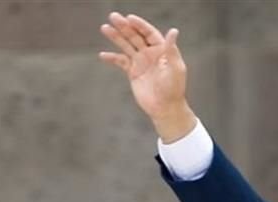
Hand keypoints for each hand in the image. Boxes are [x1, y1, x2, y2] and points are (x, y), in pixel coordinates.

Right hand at [98, 12, 194, 141]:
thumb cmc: (174, 89)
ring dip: (116, 37)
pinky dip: (112, 58)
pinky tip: (102, 55)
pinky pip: (121, 62)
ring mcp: (140, 62)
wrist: (165, 108)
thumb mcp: (175, 68)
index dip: (140, 25)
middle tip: (113, 17)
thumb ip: (171, 49)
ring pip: (126, 46)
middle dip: (124, 27)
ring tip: (105, 28)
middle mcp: (150, 53)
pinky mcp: (133, 72)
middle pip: (135, 36)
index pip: (149, 33)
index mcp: (161, 50)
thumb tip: (173, 31)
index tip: (129, 18)